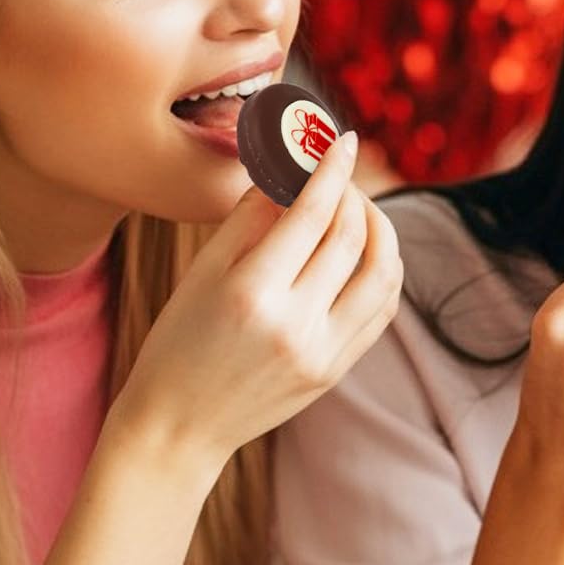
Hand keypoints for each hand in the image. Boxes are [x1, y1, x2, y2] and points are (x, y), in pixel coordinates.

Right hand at [111, 127, 402, 473]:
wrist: (180, 426)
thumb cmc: (179, 341)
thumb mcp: (202, 274)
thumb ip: (250, 219)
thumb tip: (292, 170)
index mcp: (251, 293)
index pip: (312, 213)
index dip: (332, 169)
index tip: (341, 138)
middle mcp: (294, 325)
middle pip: (353, 238)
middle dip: (354, 194)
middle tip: (341, 175)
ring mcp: (322, 353)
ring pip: (383, 275)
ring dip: (382, 232)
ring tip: (361, 212)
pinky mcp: (336, 371)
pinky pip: (381, 311)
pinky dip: (384, 273)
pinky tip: (366, 254)